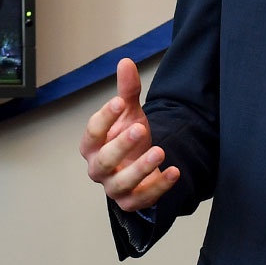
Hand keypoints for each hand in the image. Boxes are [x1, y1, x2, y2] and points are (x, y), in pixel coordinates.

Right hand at [80, 57, 178, 210]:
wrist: (141, 164)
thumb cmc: (128, 138)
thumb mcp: (129, 113)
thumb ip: (126, 90)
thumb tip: (126, 62)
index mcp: (91, 145)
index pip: (92, 132)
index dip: (104, 118)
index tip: (118, 102)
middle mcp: (98, 168)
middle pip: (103, 160)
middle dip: (121, 145)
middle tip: (140, 128)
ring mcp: (114, 188)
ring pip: (122, 183)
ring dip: (140, 168)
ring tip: (159, 150)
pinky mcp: (132, 202)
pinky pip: (143, 199)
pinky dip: (159, 187)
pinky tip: (173, 171)